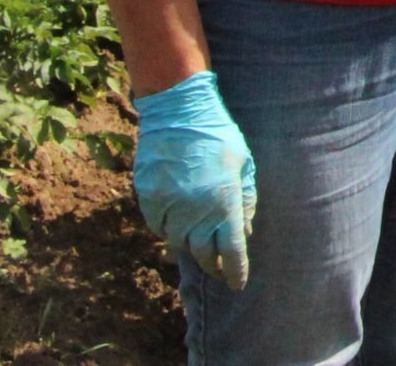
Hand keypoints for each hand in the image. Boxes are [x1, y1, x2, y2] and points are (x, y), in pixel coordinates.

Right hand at [132, 70, 256, 288]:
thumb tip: (245, 230)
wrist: (178, 112)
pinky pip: (159, 227)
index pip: (232, 252)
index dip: (236, 271)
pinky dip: (169, 229)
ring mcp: (170, 207)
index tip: (237, 283)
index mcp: (225, 203)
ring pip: (178, 243)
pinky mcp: (149, 199)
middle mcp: (196, 212)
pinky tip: (178, 221)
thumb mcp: (244, 163)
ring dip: (190, 246)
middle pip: (203, 254)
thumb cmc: (218, 135)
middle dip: (213, 264)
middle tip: (219, 266)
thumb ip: (245, 198)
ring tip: (199, 241)